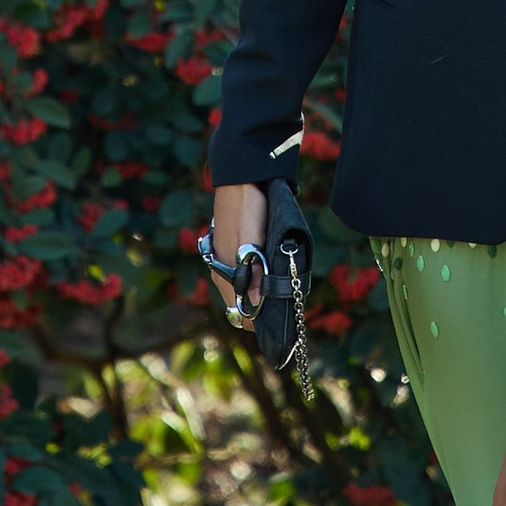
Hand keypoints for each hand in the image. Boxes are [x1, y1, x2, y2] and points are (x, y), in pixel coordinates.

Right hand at [205, 181, 268, 319]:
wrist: (239, 179)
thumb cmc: (246, 210)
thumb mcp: (252, 241)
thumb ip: (254, 272)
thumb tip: (257, 303)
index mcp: (225, 275)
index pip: (240, 313)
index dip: (257, 322)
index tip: (278, 325)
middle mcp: (221, 272)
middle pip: (241, 304)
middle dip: (260, 310)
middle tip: (284, 307)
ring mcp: (224, 261)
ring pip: (242, 289)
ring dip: (258, 295)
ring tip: (280, 292)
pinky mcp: (230, 250)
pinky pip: (242, 275)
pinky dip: (254, 281)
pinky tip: (269, 274)